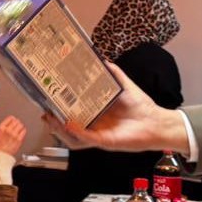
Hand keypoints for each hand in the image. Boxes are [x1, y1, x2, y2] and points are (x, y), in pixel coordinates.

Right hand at [0, 116, 26, 156]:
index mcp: (1, 128)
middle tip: (16, 126)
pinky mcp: (19, 139)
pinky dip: (23, 131)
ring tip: (19, 130)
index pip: (10, 118)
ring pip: (21, 125)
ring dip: (20, 127)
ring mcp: (14, 134)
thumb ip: (4, 126)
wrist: (1, 155)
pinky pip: (24, 131)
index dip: (13, 119)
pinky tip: (21, 133)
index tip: (13, 121)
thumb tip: (11, 121)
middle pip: (17, 121)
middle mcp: (8, 130)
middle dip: (17, 123)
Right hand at [41, 65, 188, 152]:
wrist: (157, 122)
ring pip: (73, 137)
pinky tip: (68, 123)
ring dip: (60, 130)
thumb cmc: (142, 107)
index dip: (59, 110)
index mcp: (97, 115)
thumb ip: (114, 74)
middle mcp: (95, 126)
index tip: (49, 101)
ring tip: (51, 119)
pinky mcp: (105, 142)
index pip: (73, 114)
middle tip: (45, 112)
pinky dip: (77, 132)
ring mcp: (98, 135)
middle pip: (68, 128)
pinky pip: (86, 139)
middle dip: (54, 122)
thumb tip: (103, 59)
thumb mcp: (124, 86)